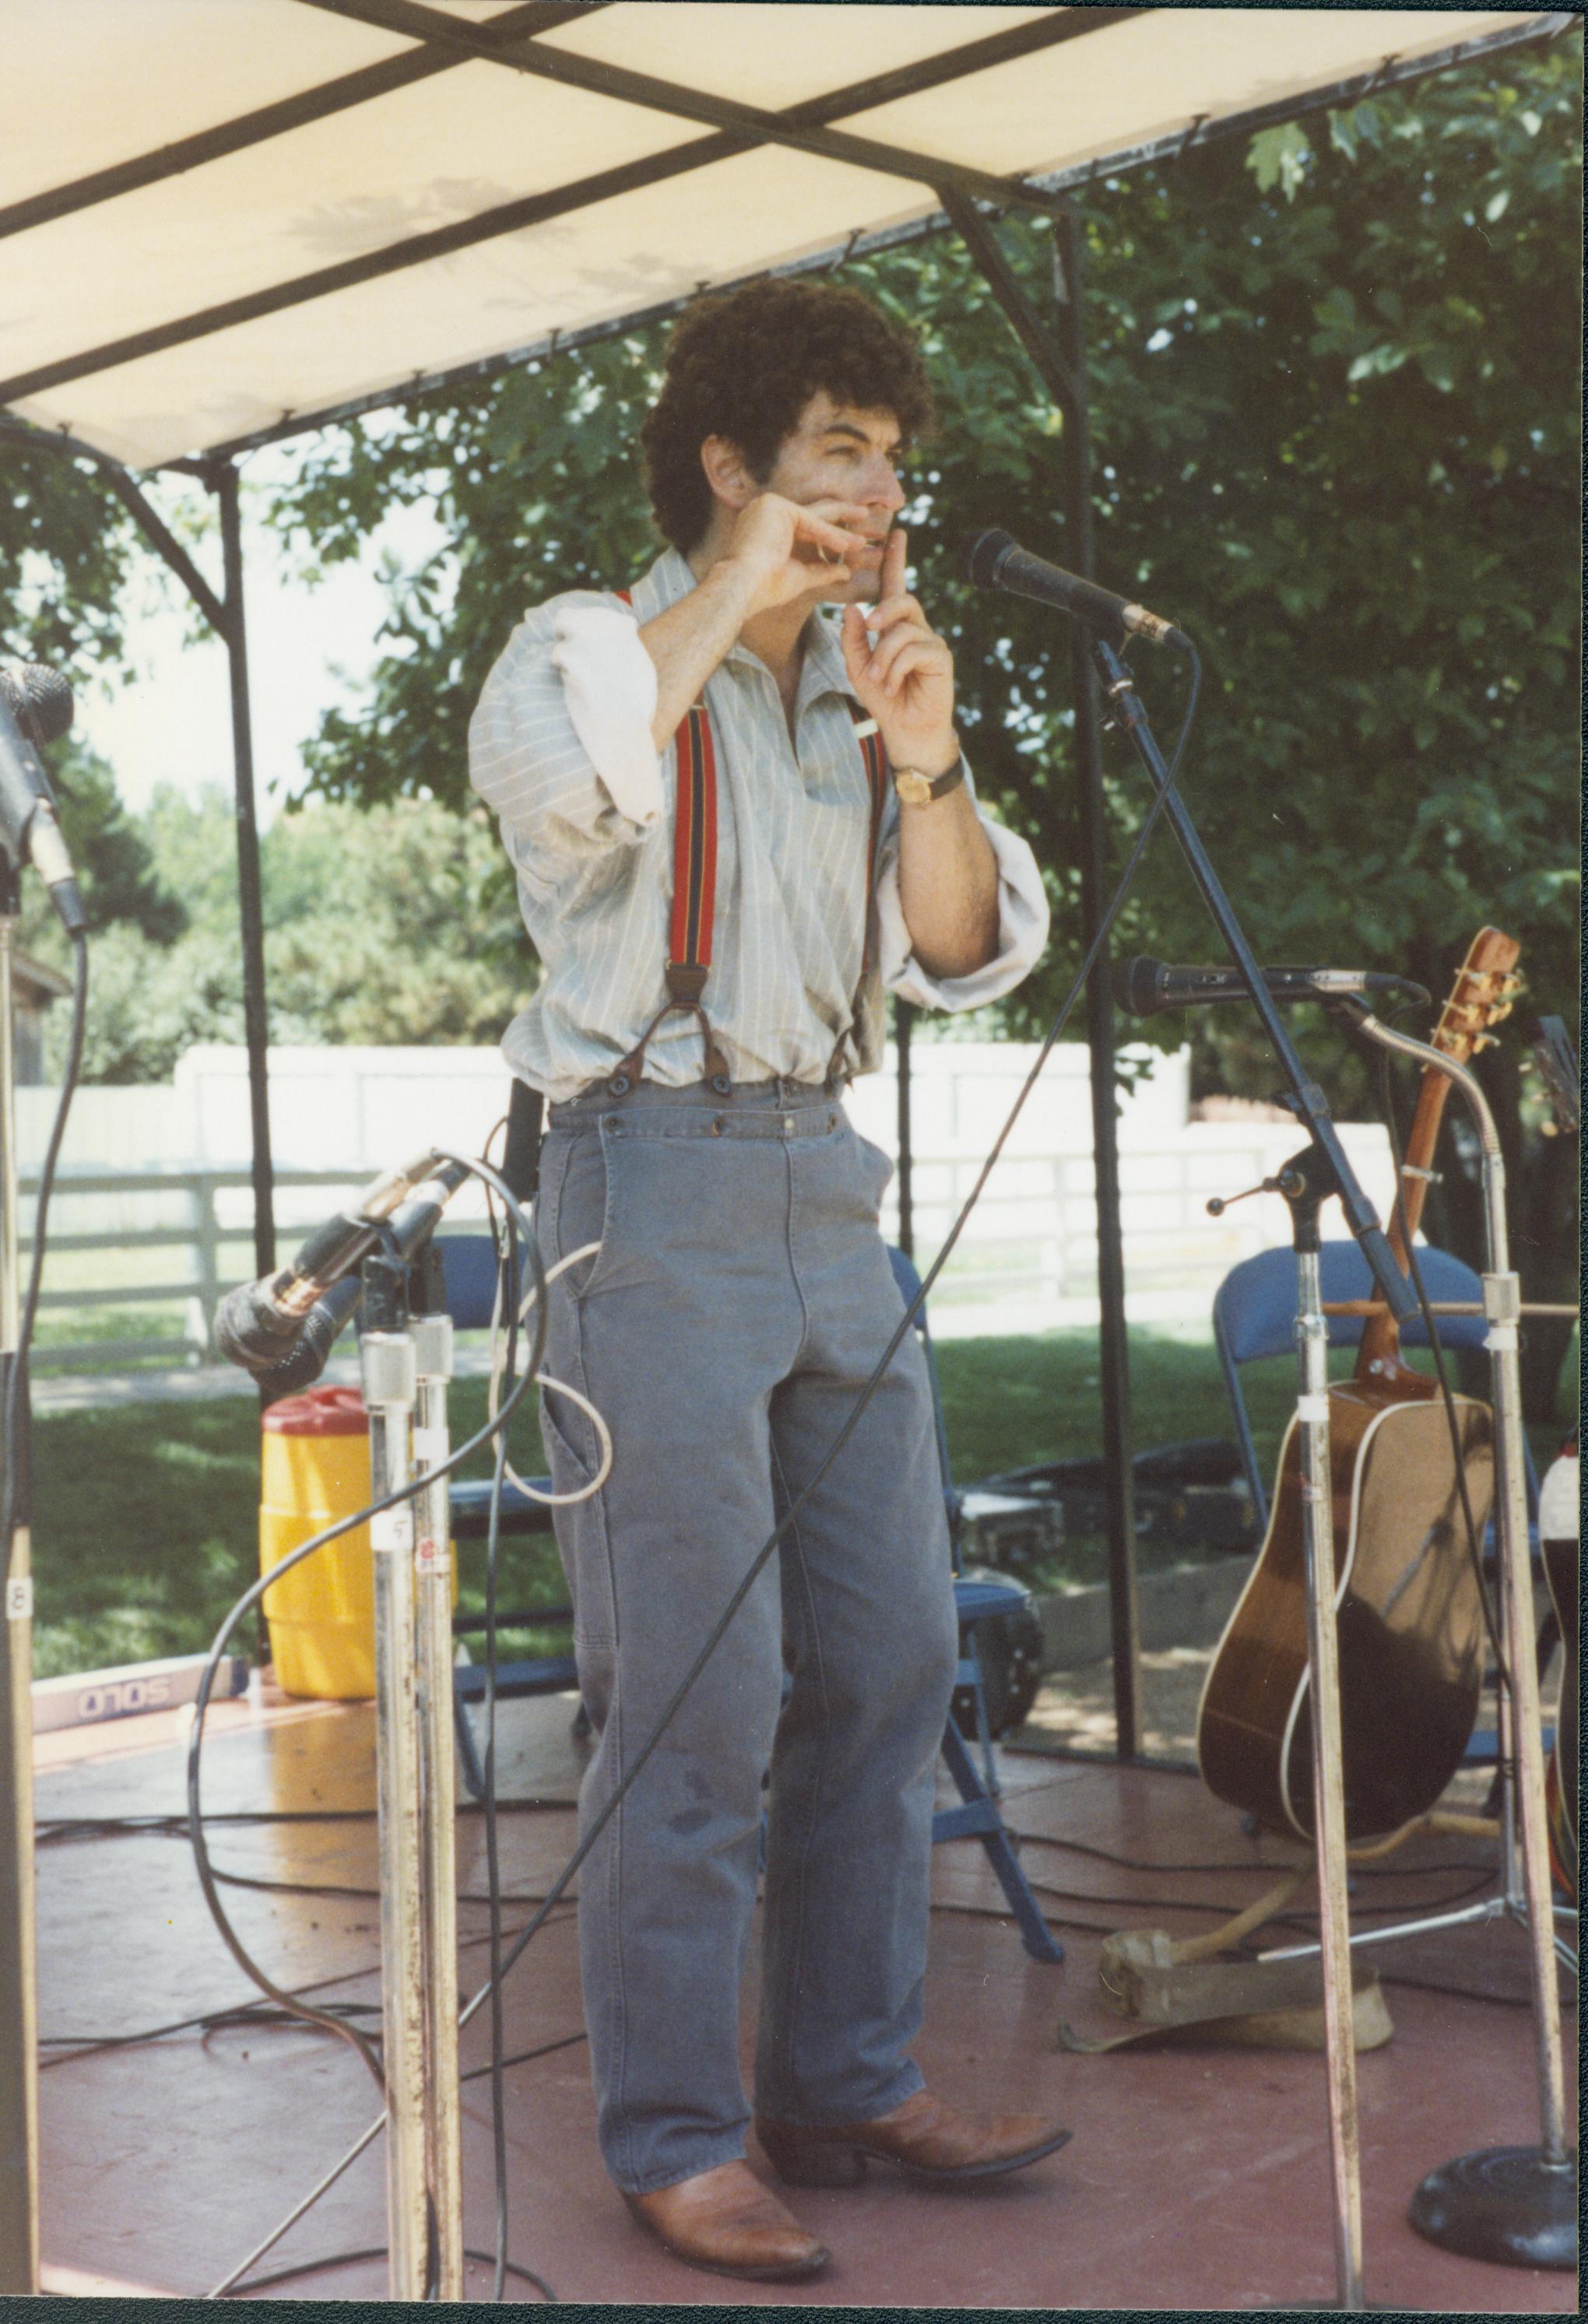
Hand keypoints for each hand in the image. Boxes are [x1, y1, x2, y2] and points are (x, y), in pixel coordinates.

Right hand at [719, 493, 877, 617]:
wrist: (743, 587)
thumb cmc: (765, 588)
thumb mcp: (801, 576)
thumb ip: (823, 571)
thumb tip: (846, 571)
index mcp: (771, 527)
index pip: (808, 525)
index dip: (833, 532)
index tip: (856, 541)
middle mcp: (768, 512)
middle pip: (815, 514)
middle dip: (844, 517)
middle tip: (868, 516)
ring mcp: (769, 506)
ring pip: (815, 519)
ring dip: (841, 531)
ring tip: (867, 538)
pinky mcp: (774, 506)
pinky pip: (810, 521)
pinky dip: (830, 534)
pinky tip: (849, 545)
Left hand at [841, 530, 957, 775]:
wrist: (906, 731)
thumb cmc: (884, 699)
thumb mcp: (857, 668)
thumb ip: (853, 639)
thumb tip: (853, 608)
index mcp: (896, 626)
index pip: (895, 586)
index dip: (896, 560)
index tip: (897, 533)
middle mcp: (916, 628)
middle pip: (902, 599)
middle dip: (882, 610)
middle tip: (869, 628)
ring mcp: (931, 641)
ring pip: (902, 630)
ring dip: (882, 656)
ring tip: (878, 679)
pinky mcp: (941, 657)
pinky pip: (914, 649)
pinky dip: (895, 668)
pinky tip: (892, 686)